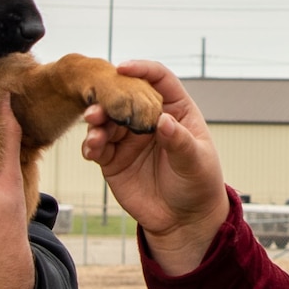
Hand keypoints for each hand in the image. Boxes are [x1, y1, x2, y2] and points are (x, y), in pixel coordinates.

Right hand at [81, 61, 229, 273]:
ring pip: (106, 119)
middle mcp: (147, 119)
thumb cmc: (198, 184)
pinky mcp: (112, 159)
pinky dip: (90, 144)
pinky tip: (91, 149)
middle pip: (124, 96)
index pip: (157, 80)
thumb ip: (179, 142)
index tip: (122, 68)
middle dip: (109, 96)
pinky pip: (96, 146)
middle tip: (99, 103)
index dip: (141, 70)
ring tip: (94, 127)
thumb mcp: (196, 162)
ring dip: (96, 120)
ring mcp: (127, 138)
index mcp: (174, 109)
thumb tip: (163, 121)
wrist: (183, 220)